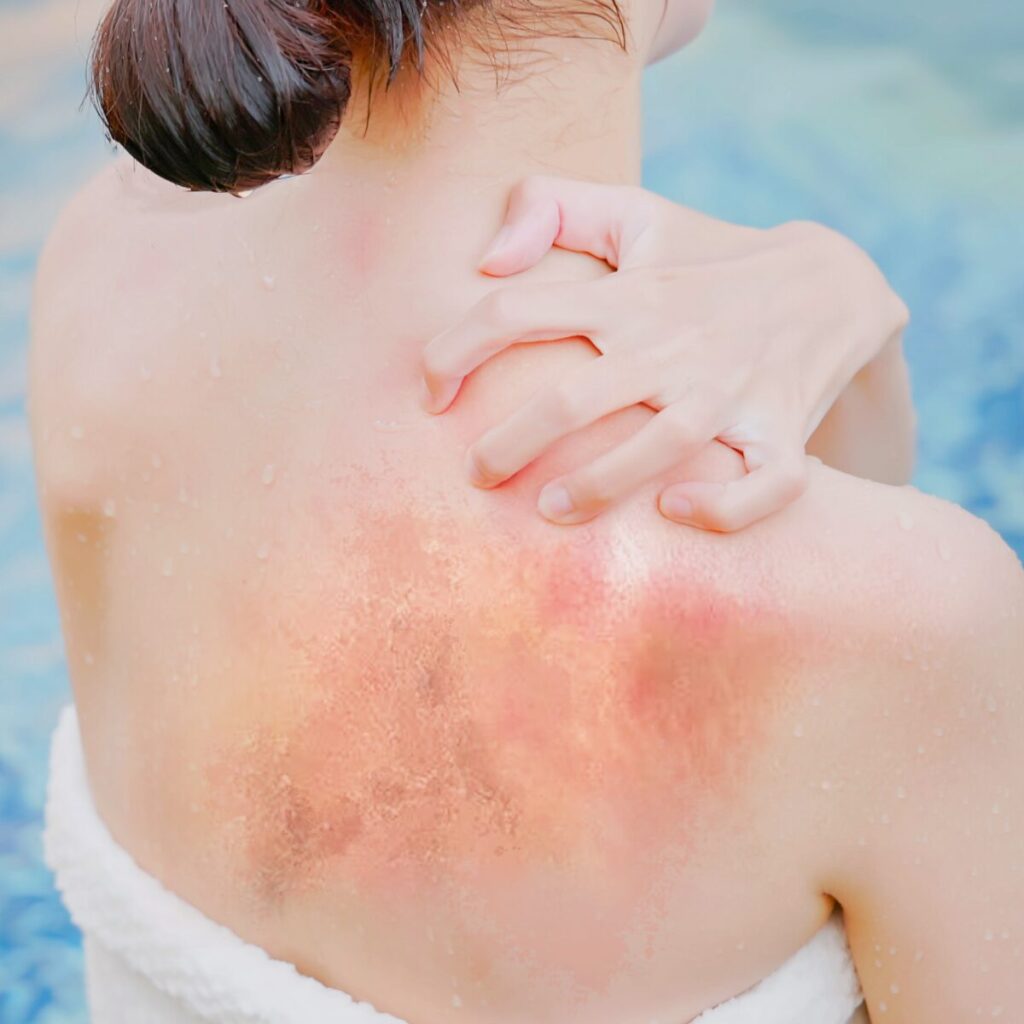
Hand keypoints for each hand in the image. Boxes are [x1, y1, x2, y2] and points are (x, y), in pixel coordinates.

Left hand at [421, 176, 908, 530]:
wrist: (830, 286)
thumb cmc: (707, 262)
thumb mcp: (636, 213)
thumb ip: (551, 205)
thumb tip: (487, 260)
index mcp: (627, 295)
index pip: (516, 311)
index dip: (453, 351)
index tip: (428, 396)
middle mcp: (672, 343)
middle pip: (573, 398)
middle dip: (508, 444)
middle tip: (475, 476)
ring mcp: (730, 391)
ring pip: (658, 446)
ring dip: (594, 487)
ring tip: (548, 511)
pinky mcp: (781, 431)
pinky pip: (763, 486)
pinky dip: (722, 507)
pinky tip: (674, 512)